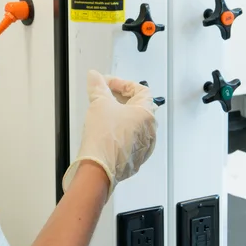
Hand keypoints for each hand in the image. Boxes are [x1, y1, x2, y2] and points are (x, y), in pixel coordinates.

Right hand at [62, 71, 158, 196]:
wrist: (98, 168)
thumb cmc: (104, 139)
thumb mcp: (99, 103)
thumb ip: (98, 86)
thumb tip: (95, 77)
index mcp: (147, 114)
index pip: (141, 90)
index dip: (122, 83)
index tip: (107, 84)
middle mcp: (149, 131)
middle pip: (138, 106)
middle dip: (120, 98)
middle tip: (104, 96)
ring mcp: (143, 147)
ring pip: (133, 125)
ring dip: (120, 116)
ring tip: (102, 113)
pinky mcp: (134, 159)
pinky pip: (129, 140)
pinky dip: (119, 132)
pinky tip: (105, 131)